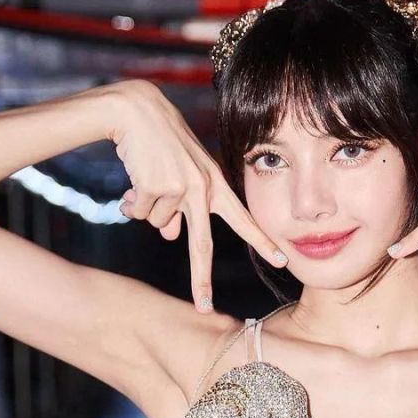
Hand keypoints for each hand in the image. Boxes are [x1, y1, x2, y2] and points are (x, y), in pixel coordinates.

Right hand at [107, 79, 287, 311]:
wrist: (138, 110)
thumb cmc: (163, 144)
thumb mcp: (181, 176)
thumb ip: (181, 209)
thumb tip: (169, 239)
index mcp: (216, 185)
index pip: (244, 220)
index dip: (263, 241)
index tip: (284, 260)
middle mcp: (203, 189)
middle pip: (202, 246)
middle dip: (201, 280)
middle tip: (204, 307)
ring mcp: (181, 189)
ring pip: (158, 224)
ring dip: (147, 207)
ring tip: (147, 177)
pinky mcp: (157, 187)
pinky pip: (141, 212)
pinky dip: (133, 200)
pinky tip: (136, 176)